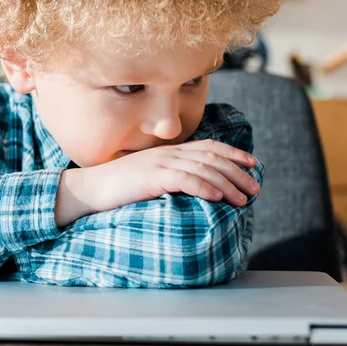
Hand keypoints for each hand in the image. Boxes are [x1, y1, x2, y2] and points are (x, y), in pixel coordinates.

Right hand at [55, 139, 258, 227]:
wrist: (91, 188)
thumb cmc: (120, 186)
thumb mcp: (150, 176)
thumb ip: (171, 176)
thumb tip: (196, 187)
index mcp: (170, 151)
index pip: (209, 146)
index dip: (233, 153)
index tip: (253, 163)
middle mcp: (169, 153)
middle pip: (212, 157)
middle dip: (238, 172)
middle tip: (255, 188)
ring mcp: (160, 163)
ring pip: (203, 169)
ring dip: (227, 184)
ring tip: (244, 199)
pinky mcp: (152, 177)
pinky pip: (184, 179)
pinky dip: (204, 187)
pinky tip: (218, 198)